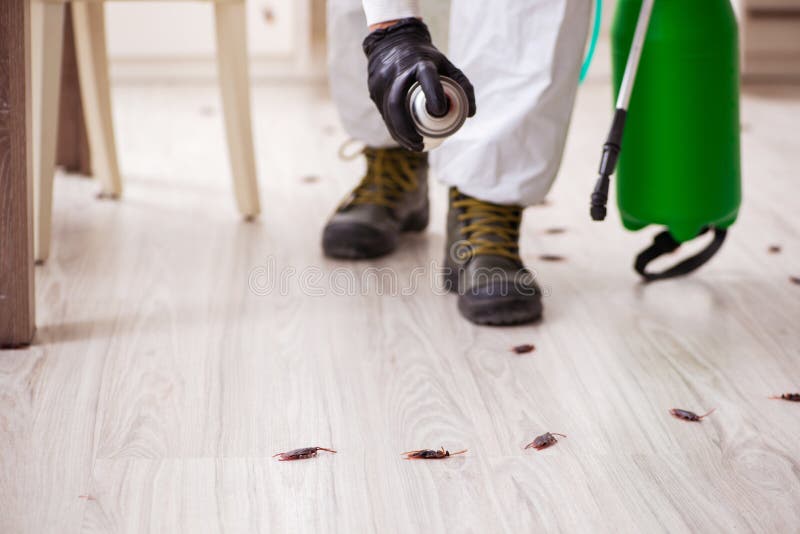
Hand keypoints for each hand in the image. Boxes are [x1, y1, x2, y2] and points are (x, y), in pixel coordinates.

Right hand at [362, 18, 475, 151]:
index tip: (440, 113)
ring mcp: (382, 81)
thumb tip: (470, 114)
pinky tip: (404, 140)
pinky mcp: (374, 90)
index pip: (426, 77)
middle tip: (421, 143)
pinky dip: (394, 129)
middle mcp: (397, 71)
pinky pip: (384, 113)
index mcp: (419, 62)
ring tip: (415, 146)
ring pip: (387, 112)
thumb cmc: (425, 57)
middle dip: (407, 128)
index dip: (434, 95)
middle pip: (396, 102)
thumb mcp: (445, 64)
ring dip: (400, 134)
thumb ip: (462, 85)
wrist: (391, 41)